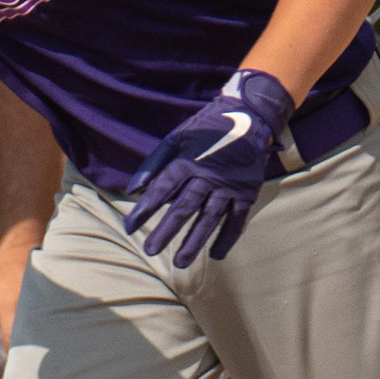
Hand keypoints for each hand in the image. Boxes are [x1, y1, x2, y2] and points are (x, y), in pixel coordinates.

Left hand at [115, 68, 291, 267]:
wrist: (250, 116)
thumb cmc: (207, 127)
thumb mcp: (177, 137)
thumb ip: (154, 163)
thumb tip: (132, 190)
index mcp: (187, 161)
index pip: (161, 190)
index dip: (144, 210)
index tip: (129, 228)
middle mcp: (208, 176)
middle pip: (184, 208)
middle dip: (166, 231)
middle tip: (150, 250)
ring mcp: (229, 185)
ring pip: (209, 218)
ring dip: (194, 241)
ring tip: (180, 262)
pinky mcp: (248, 191)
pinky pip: (237, 219)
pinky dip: (228, 238)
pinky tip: (217, 254)